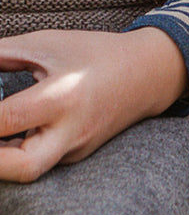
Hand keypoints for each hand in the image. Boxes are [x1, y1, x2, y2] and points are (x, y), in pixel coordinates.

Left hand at [0, 27, 187, 181]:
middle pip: (22, 168)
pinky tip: (6, 136)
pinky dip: (14, 153)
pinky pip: (38, 163)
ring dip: (1, 158)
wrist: (149, 72)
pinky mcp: (75, 155)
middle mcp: (72, 129)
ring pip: (27, 171)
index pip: (4, 120)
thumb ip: (1, 56)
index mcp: (64, 96)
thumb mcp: (47, 44)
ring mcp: (76, 148)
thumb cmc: (95, 53)